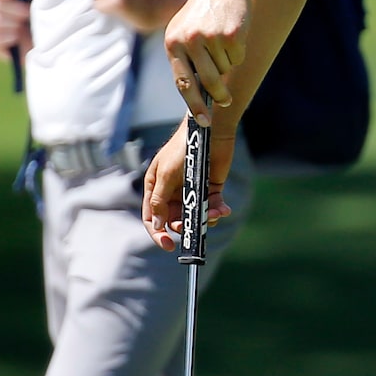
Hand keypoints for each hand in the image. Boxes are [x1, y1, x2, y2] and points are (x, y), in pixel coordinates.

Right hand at [141, 116, 234, 250]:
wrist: (210, 130)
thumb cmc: (183, 148)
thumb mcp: (166, 175)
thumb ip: (160, 201)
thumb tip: (157, 225)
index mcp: (156, 187)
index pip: (152, 217)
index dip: (158, 233)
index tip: (168, 245)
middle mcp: (172, 192)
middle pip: (174, 220)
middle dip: (185, 226)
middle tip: (194, 225)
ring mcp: (190, 190)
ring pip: (195, 215)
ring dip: (205, 219)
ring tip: (215, 213)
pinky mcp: (209, 188)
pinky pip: (211, 206)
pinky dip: (217, 210)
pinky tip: (223, 209)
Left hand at [165, 0, 251, 115]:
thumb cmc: (202, 14)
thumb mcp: (184, 33)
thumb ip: (185, 60)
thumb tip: (196, 97)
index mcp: (172, 43)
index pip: (182, 82)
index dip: (194, 104)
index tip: (203, 121)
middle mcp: (188, 40)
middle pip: (207, 81)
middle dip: (218, 94)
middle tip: (225, 101)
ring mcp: (209, 37)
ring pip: (225, 69)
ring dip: (227, 62)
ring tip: (222, 41)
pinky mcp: (230, 34)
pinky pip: (237, 57)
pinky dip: (238, 52)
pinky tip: (232, 33)